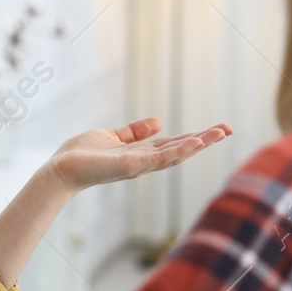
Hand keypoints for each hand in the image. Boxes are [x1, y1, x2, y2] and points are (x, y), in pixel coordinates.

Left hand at [46, 117, 230, 190]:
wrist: (61, 169)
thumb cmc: (82, 155)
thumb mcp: (112, 137)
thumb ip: (134, 132)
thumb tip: (158, 121)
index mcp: (142, 153)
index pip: (175, 143)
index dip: (197, 136)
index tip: (218, 129)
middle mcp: (145, 162)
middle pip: (181, 149)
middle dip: (205, 140)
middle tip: (229, 129)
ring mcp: (140, 166)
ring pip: (175, 154)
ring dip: (197, 145)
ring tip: (218, 134)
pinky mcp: (130, 166)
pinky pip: (158, 159)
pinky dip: (177, 151)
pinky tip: (194, 142)